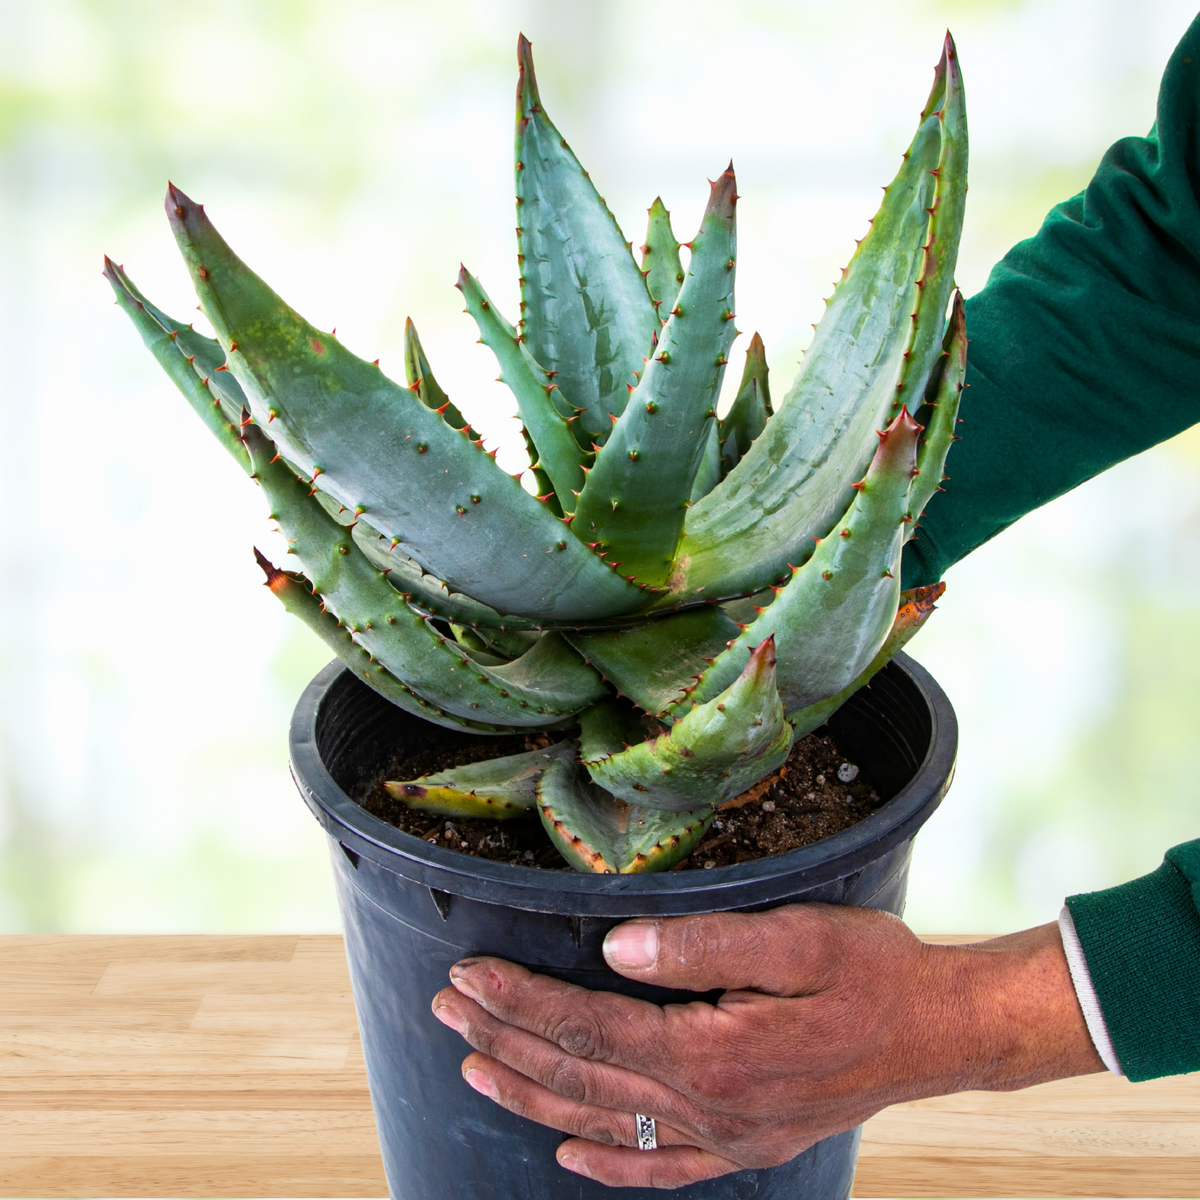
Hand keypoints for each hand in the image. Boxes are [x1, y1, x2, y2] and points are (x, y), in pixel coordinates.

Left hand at [431, 904, 1103, 1188]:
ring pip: (604, 1121)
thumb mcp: (796, 938)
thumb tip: (615, 946)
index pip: (588, 1026)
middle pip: (581, 1074)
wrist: (941, 1032)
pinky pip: (661, 1165)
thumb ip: (702, 945)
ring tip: (475, 1063)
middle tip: (447, 1006)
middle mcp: (709, 1107)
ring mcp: (726, 1136)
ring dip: (532, 1092)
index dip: (521, 1000)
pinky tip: (570, 1154)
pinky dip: (608, 1161)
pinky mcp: (747, 1143)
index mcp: (711, 1052)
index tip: (469, 973)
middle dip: (505, 1037)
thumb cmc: (873, 973)